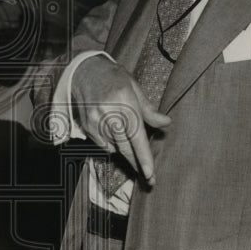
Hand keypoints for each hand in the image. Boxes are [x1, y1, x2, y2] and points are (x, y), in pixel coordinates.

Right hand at [71, 55, 170, 185]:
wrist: (85, 71)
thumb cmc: (114, 78)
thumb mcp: (134, 87)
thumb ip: (148, 109)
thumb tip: (165, 123)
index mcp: (124, 100)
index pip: (136, 134)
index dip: (143, 156)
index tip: (149, 172)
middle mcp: (108, 112)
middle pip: (125, 147)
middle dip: (138, 164)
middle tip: (150, 178)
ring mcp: (95, 120)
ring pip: (115, 148)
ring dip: (127, 153)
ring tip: (134, 151)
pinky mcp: (87, 127)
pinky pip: (104, 145)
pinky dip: (113, 145)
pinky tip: (116, 136)